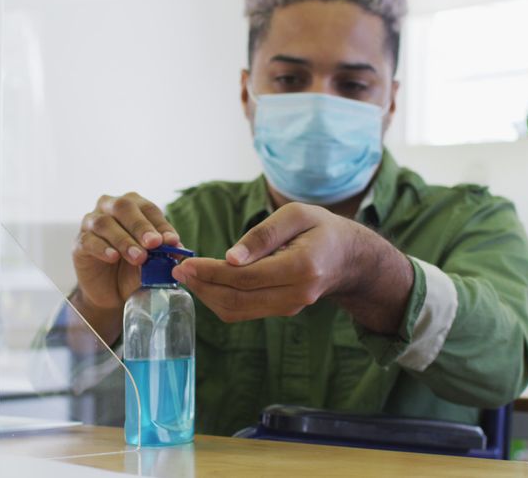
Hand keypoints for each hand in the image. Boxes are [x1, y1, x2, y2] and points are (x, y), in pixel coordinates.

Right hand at [72, 192, 180, 311]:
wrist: (111, 292)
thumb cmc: (134, 269)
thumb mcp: (153, 262)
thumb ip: (164, 254)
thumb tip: (179, 249)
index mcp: (132, 206)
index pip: (148, 209)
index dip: (161, 224)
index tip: (172, 241)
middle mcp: (110, 207)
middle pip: (124, 207)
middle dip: (141, 226)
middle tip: (154, 244)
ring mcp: (91, 223)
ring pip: (105, 223)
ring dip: (124, 240)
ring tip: (138, 257)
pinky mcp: (79, 243)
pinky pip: (89, 241)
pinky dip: (102, 248)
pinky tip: (113, 257)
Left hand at [172, 202, 407, 324]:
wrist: (349, 257)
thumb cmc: (321, 228)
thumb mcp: (297, 214)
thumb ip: (263, 234)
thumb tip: (230, 258)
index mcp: (302, 268)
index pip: (246, 277)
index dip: (212, 272)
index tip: (186, 262)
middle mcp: (296, 293)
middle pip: (237, 300)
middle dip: (203, 287)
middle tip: (178, 270)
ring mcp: (290, 306)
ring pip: (237, 311)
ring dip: (208, 295)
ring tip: (187, 276)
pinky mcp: (282, 310)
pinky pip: (244, 311)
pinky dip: (220, 299)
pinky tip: (206, 282)